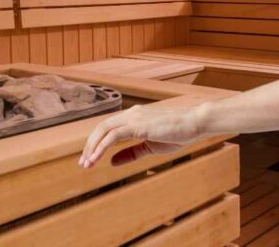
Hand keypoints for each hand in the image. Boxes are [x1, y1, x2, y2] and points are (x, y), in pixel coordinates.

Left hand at [79, 104, 202, 168]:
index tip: (90, 159)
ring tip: (87, 164)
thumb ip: (131, 152)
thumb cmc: (178, 133)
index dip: (96, 143)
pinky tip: (97, 158)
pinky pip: (113, 135)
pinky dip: (102, 146)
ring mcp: (134, 117)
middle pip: (101, 128)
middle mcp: (131, 114)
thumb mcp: (150, 146)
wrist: (195, 123)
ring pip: (104, 130)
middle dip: (89, 146)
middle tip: (83, 164)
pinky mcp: (138, 124)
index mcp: (134, 117)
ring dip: (93, 147)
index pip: (108, 128)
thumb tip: (112, 161)